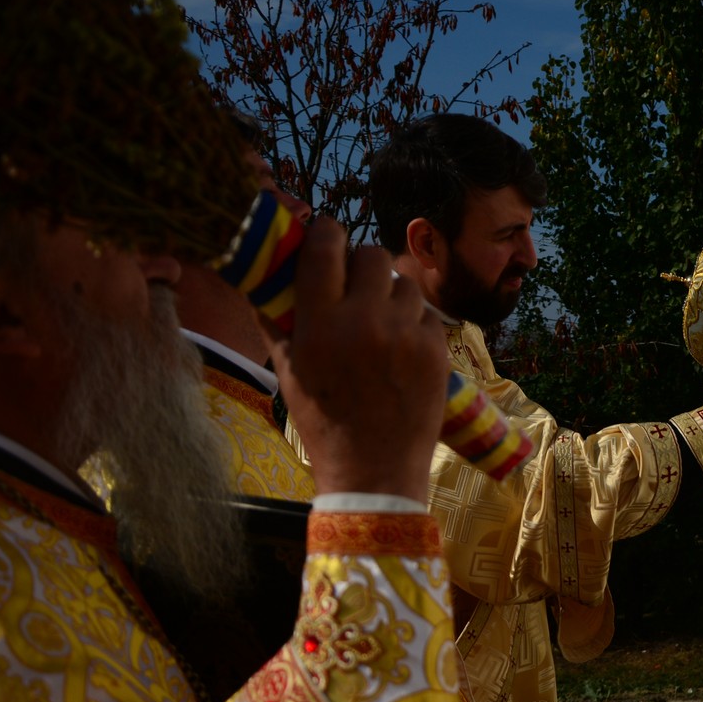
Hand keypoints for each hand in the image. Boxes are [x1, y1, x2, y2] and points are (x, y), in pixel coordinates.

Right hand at [269, 218, 447, 500]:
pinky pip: (427, 313)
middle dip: (361, 262)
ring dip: (390, 292)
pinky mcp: (437, 349)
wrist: (374, 470)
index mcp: (321, 322)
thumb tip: (265, 273)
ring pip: (403, 282)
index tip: (325, 234)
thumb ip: (277, 318)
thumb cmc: (323, 421)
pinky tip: (400, 346)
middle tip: (354, 281)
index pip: (325, 246)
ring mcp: (407, 334)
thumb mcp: (288, 370)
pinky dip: (414, 322)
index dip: (325, 231)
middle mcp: (366, 320)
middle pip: (371, 254)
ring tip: (379, 318)